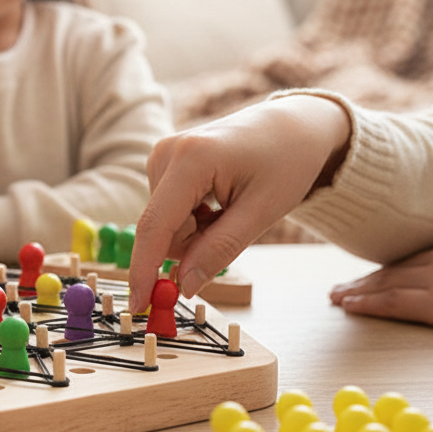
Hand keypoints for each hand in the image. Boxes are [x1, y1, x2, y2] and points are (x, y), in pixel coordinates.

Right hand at [128, 96, 351, 309]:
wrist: (292, 126)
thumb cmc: (286, 162)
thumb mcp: (261, 213)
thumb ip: (219, 250)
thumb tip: (184, 285)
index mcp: (191, 159)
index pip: (156, 225)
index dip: (144, 269)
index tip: (139, 305)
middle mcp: (166, 153)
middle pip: (162, 229)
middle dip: (191, 246)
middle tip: (233, 230)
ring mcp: (162, 154)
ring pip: (165, 225)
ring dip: (195, 232)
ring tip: (229, 208)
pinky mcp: (164, 162)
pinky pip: (169, 212)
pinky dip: (192, 220)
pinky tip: (218, 201)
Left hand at [329, 228, 432, 339]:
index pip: (417, 257)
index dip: (391, 268)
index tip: (372, 275)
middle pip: (396, 268)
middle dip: (366, 279)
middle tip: (342, 287)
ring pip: (388, 283)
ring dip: (359, 291)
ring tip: (338, 298)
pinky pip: (394, 302)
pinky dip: (368, 304)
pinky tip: (350, 306)